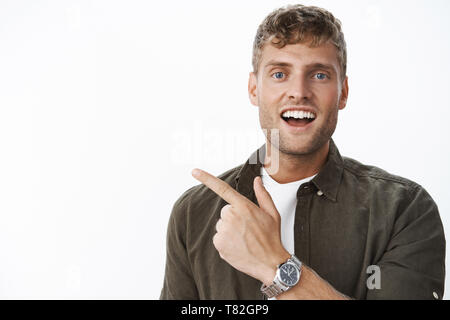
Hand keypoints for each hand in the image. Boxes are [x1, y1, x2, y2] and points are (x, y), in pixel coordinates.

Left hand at [191, 168, 290, 284]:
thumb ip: (263, 195)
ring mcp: (224, 230)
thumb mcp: (272, 214)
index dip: (206, 178)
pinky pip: (218, 238)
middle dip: (234, 218)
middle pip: (225, 212)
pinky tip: (238, 247)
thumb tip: (256, 180)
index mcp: (244, 206)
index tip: (194, 171)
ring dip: (230, 231)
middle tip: (248, 229)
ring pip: (222, 225)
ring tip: (244, 240)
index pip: (222, 188)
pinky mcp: (219, 243)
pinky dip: (226, 242)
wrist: (270, 263)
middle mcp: (231, 216)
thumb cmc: (272, 238)